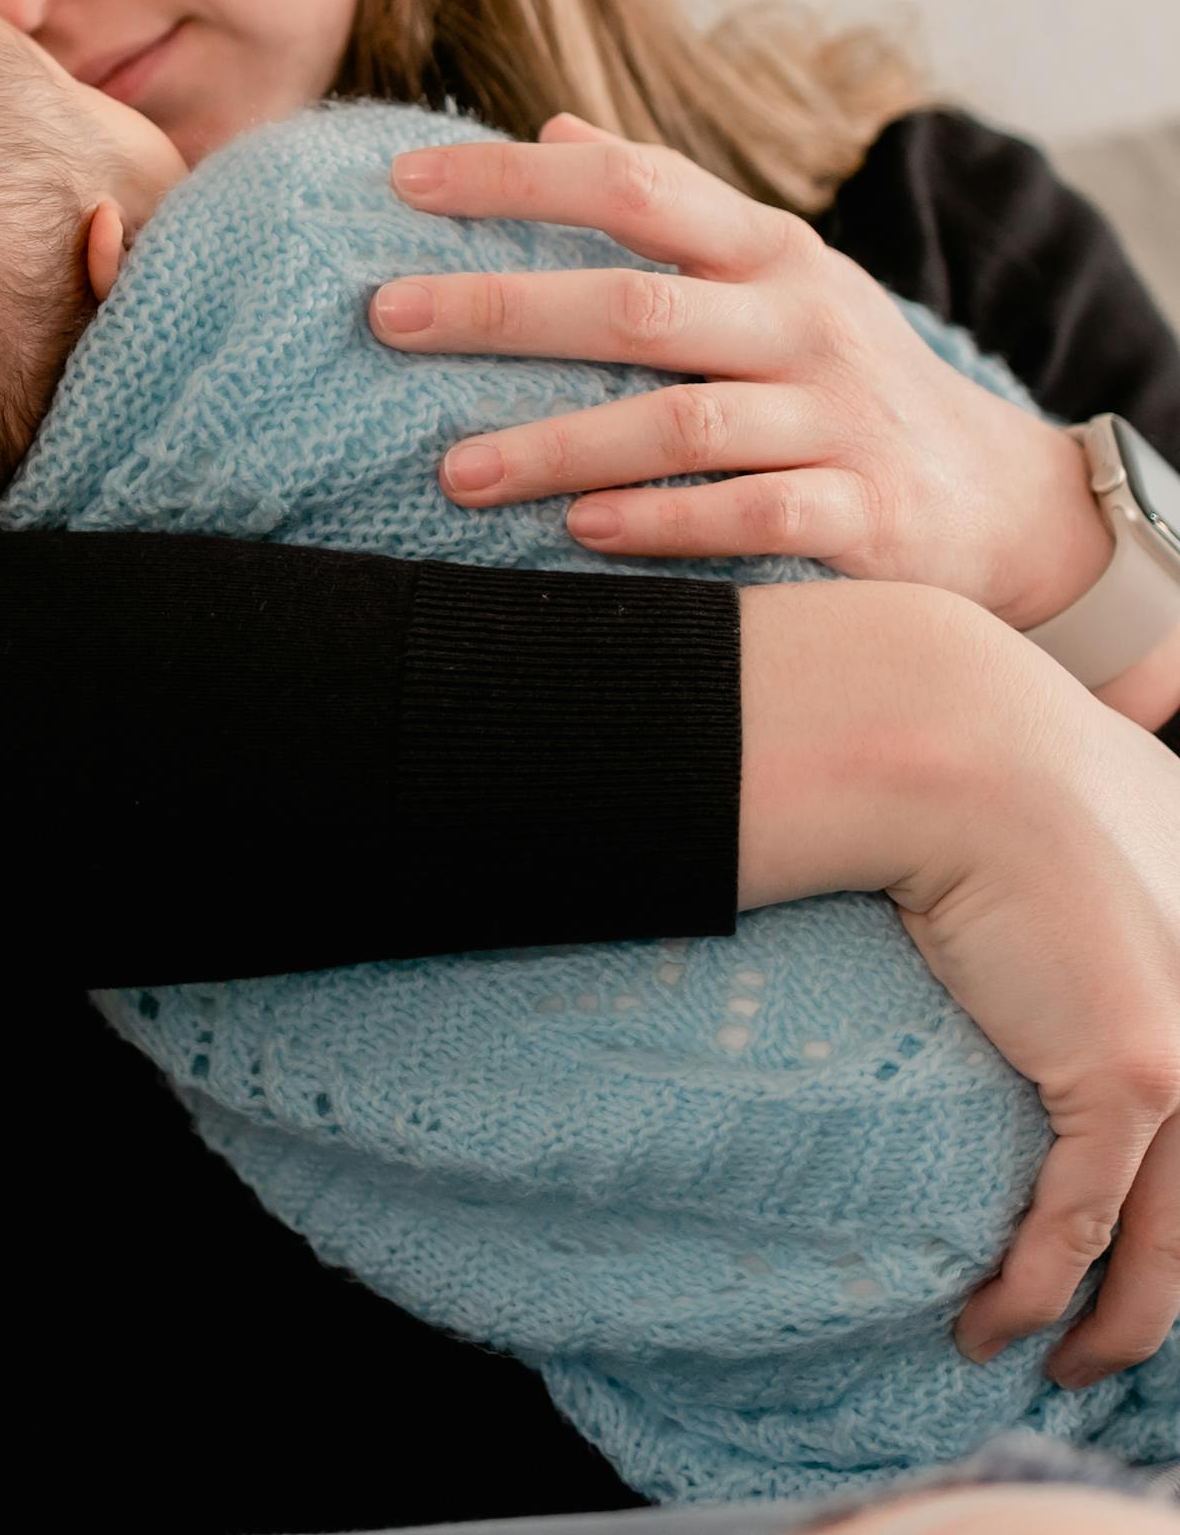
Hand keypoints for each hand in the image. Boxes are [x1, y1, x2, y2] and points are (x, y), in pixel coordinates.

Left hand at [368, 114, 1111, 630]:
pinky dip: (664, 522)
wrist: (1004, 500)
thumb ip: (666, 207)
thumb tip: (552, 128)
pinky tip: (580, 532)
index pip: (633, 187)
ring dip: (558, 444)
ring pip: (682, 422)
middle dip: (502, 309)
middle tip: (388, 319)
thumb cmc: (842, 374)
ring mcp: (837, 418)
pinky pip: (753, 516)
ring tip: (454, 470)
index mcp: (769, 249)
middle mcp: (803, 321)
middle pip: (635, 304)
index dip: (518, 179)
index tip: (405, 180)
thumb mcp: (772, 272)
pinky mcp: (865, 515)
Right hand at [885, 614, 1179, 1390]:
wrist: (941, 736)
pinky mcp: (1135, 1070)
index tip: (1138, 1221)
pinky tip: (994, 1321)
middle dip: (1165, 1274)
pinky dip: (1039, 1288)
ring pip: (1174, 1228)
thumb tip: (1016, 884)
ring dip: (1121, 1320)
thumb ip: (1065, 835)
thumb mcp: (1049, 784)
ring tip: (1065, 1359)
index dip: (1171, 1168)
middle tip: (1114, 1324)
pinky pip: (1088, 1221)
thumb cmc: (957, 738)